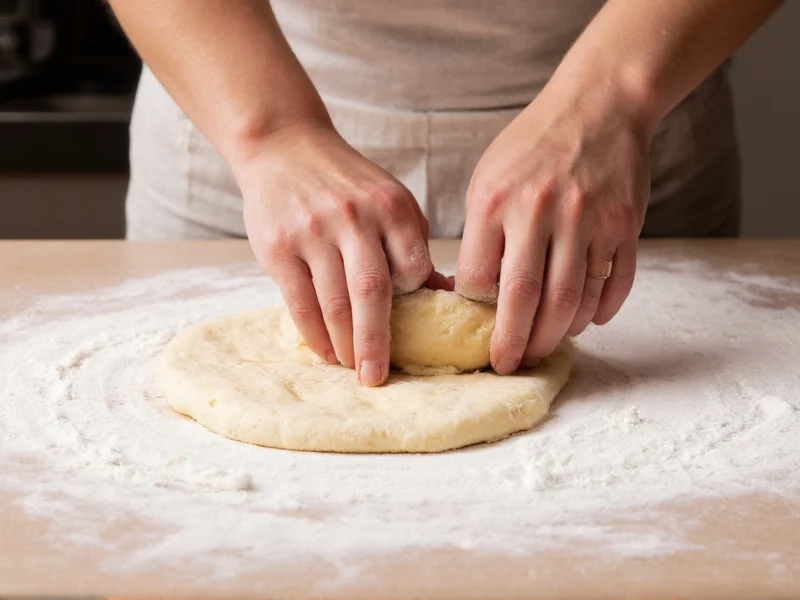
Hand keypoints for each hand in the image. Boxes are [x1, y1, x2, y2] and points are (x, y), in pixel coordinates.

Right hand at [235, 123, 432, 385]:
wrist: (284, 145)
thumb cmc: (346, 183)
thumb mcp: (389, 199)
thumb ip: (411, 243)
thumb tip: (444, 294)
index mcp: (391, 207)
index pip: (412, 269)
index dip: (412, 299)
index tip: (411, 323)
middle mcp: (354, 218)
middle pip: (372, 292)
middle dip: (377, 343)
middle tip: (378, 378)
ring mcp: (313, 232)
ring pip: (333, 303)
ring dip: (344, 344)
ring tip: (352, 367)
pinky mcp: (278, 246)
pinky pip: (300, 302)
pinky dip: (314, 334)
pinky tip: (325, 351)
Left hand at [457, 82, 651, 374]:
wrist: (599, 105)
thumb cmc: (533, 146)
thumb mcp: (488, 179)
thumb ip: (481, 234)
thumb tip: (473, 293)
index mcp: (496, 202)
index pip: (480, 280)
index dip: (477, 311)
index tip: (477, 328)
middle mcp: (541, 212)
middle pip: (527, 301)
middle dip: (515, 344)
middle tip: (509, 364)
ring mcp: (589, 220)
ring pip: (572, 302)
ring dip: (558, 335)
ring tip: (545, 347)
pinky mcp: (625, 225)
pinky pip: (614, 285)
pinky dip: (600, 312)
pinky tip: (587, 322)